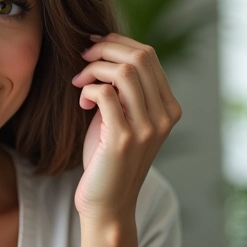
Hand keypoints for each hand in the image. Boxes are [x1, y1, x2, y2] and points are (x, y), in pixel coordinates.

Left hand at [71, 33, 181, 224]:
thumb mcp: (120, 119)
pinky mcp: (124, 138)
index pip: (148, 55)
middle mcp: (164, 115)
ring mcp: (147, 127)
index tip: (91, 48)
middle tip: (81, 60)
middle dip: (104, 49)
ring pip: (124, 72)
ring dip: (94, 68)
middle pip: (139, 57)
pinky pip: (105, 94)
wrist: (107, 203)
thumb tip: (104, 54)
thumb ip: (120, 91)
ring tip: (78, 82)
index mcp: (168, 107)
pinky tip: (82, 103)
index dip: (116, 43)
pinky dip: (88, 89)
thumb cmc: (106, 160)